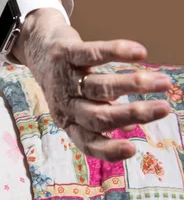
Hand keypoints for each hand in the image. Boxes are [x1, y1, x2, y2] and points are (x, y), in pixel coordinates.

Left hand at [19, 10, 172, 161]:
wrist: (37, 49)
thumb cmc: (66, 83)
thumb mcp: (80, 104)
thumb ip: (103, 115)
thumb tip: (129, 129)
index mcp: (70, 122)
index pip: (87, 142)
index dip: (108, 149)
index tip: (133, 150)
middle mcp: (66, 104)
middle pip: (98, 116)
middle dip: (132, 114)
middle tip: (163, 110)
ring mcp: (64, 79)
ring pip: (100, 87)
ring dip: (133, 84)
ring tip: (162, 82)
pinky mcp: (65, 54)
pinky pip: (92, 54)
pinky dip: (117, 52)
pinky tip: (140, 53)